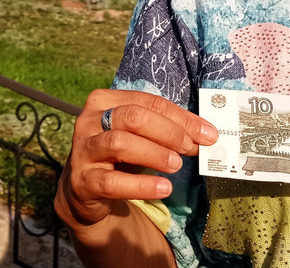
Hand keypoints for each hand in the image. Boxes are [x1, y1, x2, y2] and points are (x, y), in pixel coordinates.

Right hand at [55, 88, 216, 230]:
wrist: (85, 189)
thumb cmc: (118, 155)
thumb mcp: (138, 136)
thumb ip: (165, 130)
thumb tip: (206, 134)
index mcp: (104, 101)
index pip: (148, 101)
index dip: (181, 117)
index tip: (207, 133)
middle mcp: (89, 120)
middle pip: (133, 117)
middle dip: (168, 132)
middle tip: (190, 148)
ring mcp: (83, 150)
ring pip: (120, 143)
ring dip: (155, 154)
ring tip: (176, 165)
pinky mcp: (82, 180)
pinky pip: (112, 182)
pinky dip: (141, 185)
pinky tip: (163, 188)